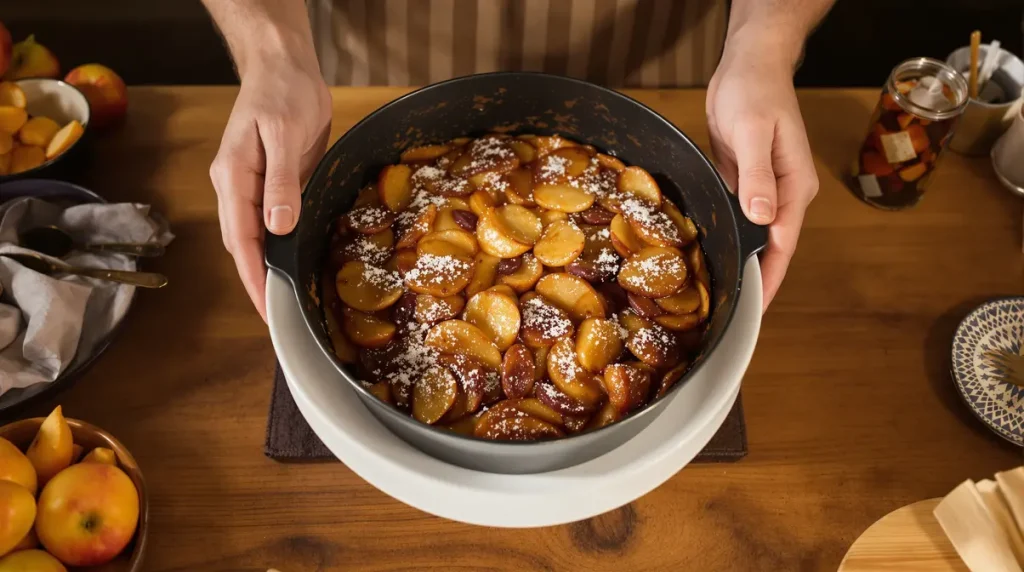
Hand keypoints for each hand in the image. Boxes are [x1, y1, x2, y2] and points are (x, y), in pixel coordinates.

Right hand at [209, 54, 331, 320]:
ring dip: (268, 269)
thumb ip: (280, 182)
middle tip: (281, 320)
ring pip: (257, 238)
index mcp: (234, 177)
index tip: (267, 310)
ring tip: (286, 303)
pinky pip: (273, 224)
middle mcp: (237, 187)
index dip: (254, 278)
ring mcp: (253, 187)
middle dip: (259, 283)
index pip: (242, 240)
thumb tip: (278, 228)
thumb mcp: (283, 134)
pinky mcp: (272, 184)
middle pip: (244, 246)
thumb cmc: (282, 93)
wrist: (285, 66)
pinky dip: (280, 248)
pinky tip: (293, 264)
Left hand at [706, 33, 818, 311]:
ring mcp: (764, 189)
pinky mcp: (745, 181)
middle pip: (771, 248)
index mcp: (794, 186)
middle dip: (755, 281)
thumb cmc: (755, 91)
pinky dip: (728, 238)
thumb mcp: (753, 131)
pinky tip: (712, 254)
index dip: (768, 278)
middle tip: (730, 315)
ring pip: (753, 236)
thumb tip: (762, 217)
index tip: (755, 309)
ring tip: (719, 295)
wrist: (749, 64)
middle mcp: (783, 193)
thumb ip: (757, 175)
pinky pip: (738, 218)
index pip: (783, 244)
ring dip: (740, 261)